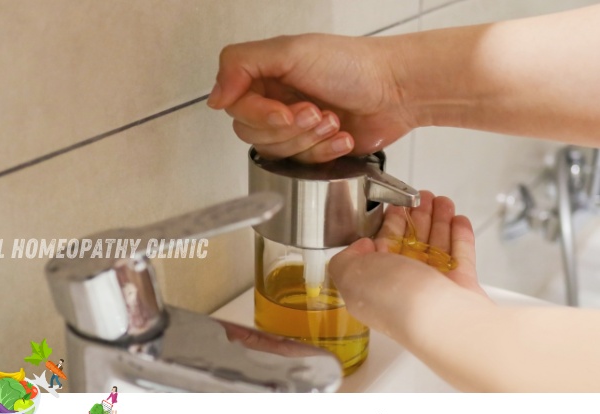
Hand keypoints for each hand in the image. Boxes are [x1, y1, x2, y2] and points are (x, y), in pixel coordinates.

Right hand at [207, 34, 415, 162]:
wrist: (397, 90)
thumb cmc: (353, 65)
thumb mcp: (292, 51)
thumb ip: (242, 64)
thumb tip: (213, 96)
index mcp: (265, 75)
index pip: (236, 106)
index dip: (260, 115)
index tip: (286, 110)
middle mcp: (275, 101)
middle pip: (254, 134)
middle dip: (291, 129)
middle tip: (317, 111)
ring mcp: (294, 128)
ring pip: (278, 153)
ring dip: (310, 140)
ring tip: (333, 120)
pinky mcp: (313, 150)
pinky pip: (303, 165)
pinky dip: (325, 151)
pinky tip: (341, 136)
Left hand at [328, 191, 489, 335]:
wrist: (441, 321)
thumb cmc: (395, 300)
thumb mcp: (351, 274)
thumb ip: (346, 259)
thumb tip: (361, 247)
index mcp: (374, 286)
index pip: (380, 249)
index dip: (388, 225)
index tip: (397, 205)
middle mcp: (403, 289)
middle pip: (410, 245)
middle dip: (416, 218)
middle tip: (423, 197)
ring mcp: (434, 290)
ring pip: (436, 248)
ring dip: (439, 222)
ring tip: (443, 202)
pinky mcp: (462, 288)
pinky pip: (461, 257)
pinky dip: (460, 237)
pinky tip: (458, 221)